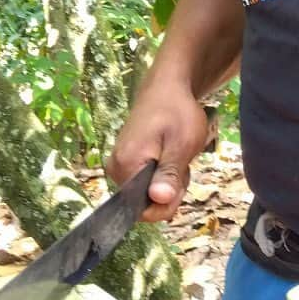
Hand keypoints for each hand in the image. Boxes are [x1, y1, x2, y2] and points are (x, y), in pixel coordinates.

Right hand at [105, 84, 211, 221]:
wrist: (166, 88)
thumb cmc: (177, 112)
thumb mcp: (182, 144)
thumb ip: (169, 174)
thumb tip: (158, 200)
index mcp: (126, 166)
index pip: (143, 211)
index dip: (166, 202)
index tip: (179, 180)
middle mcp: (116, 169)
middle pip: (146, 204)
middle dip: (170, 190)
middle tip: (181, 163)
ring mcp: (119, 165)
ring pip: (149, 193)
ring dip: (169, 181)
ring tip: (177, 155)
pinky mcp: (126, 162)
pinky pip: (146, 182)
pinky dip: (163, 173)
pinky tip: (171, 155)